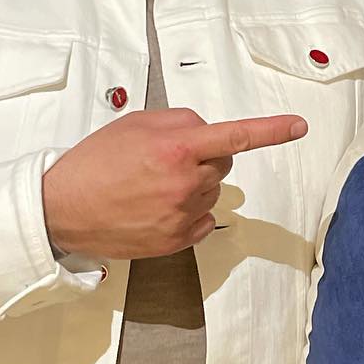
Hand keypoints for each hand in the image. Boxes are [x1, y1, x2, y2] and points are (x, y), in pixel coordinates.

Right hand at [42, 108, 306, 259]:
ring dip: (194, 184)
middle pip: (223, 163)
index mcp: (176, 148)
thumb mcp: (135, 124)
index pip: (235, 136)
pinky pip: (203, 219)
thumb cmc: (96, 162)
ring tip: (152, 185)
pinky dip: (189, 211)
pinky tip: (157, 207)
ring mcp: (183, 215)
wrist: (64, 209)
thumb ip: (179, 122)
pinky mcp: (178, 241)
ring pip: (212, 191)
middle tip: (164, 159)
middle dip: (203, 157)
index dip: (271, 130)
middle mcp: (185, 183)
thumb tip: (207, 133)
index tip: (299, 126)